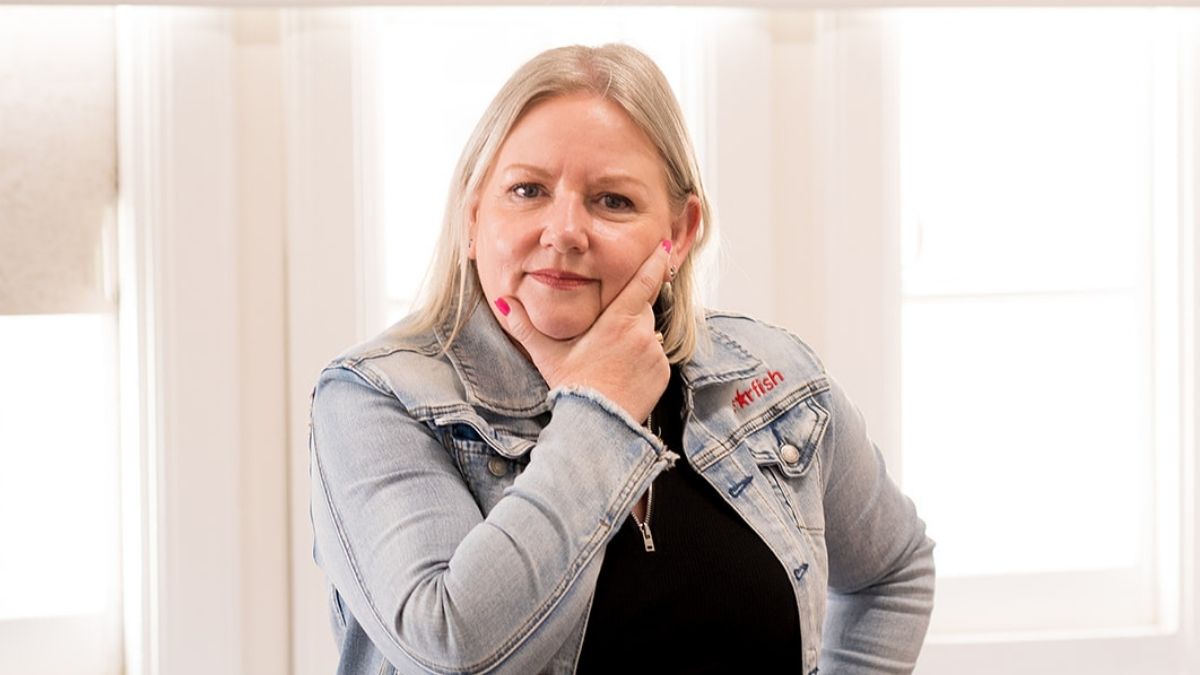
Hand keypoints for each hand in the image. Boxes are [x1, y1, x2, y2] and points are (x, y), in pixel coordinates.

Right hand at [494, 240, 671, 422]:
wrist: (597, 424)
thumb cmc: (572, 386)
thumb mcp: (546, 353)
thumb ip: (524, 325)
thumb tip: (503, 302)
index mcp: (617, 320)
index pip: (643, 281)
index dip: (655, 261)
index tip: (663, 246)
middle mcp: (642, 332)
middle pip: (641, 308)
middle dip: (628, 313)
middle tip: (606, 334)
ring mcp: (655, 353)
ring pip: (649, 333)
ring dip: (635, 338)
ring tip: (611, 360)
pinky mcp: (662, 372)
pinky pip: (656, 357)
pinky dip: (643, 360)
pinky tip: (622, 374)